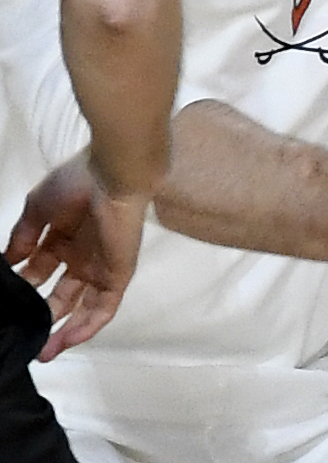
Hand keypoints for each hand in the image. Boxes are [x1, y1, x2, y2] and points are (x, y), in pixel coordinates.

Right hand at [7, 156, 143, 357]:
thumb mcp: (38, 208)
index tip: (6, 308)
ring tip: (42, 353)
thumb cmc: (76, 184)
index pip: (40, 273)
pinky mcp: (118, 274)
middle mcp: (82, 256)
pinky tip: (65, 341)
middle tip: (24, 340)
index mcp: (63, 240)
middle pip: (62, 296)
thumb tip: (9, 263)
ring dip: (64, 331)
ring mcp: (101, 266)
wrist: (113, 173)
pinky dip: (87, 325)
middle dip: (42, 317)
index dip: (23, 290)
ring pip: (83, 307)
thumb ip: (23, 237)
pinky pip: (104, 306)